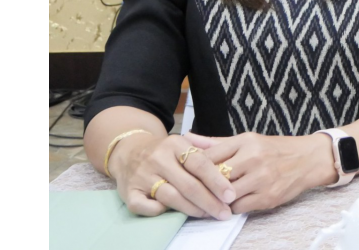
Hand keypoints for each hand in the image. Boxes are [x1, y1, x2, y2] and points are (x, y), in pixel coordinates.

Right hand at [110, 133, 234, 219]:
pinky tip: (171, 213)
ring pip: (170, 196)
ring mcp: (142, 175)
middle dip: (209, 201)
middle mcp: (158, 158)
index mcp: (174, 144)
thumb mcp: (182, 144)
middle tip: (224, 213)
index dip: (217, 181)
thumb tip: (231, 168)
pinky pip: (144, 206)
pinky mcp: (128, 191)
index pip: (200, 163)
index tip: (230, 195)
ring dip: (191, 209)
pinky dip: (158, 211)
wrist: (128, 150)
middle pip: (188, 184)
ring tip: (207, 215)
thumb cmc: (164, 152)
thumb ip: (205, 152)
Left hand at [185, 132, 336, 212]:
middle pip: (215, 177)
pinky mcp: (268, 197)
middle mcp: (253, 158)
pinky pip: (240, 207)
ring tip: (207, 200)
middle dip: (201, 186)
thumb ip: (216, 143)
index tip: (183, 174)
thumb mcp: (247, 140)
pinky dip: (231, 208)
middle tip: (190, 192)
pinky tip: (228, 204)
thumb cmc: (273, 149)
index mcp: (245, 141)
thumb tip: (187, 139)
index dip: (193, 168)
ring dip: (215, 200)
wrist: (308, 159)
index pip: (208, 156)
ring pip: (225, 195)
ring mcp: (261, 179)